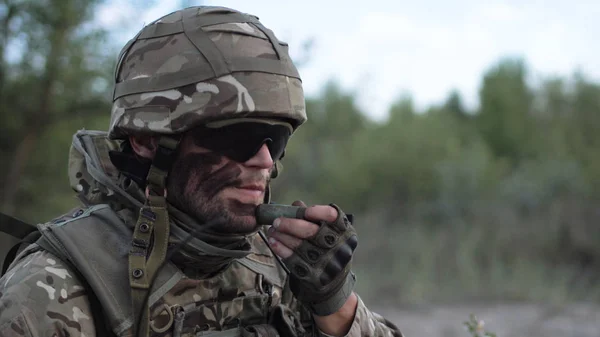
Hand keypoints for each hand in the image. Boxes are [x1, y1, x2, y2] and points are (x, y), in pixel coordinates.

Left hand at [266, 200, 357, 315]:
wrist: (334, 280)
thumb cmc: (328, 247)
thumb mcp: (329, 231)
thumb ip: (313, 217)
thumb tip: (296, 205)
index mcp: (344, 231)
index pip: (334, 217)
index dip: (319, 212)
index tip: (305, 211)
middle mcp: (338, 247)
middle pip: (313, 233)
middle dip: (291, 225)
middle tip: (277, 221)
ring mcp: (327, 263)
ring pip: (301, 247)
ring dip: (283, 237)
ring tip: (272, 230)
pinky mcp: (315, 276)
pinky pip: (295, 262)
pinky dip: (282, 250)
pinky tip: (273, 242)